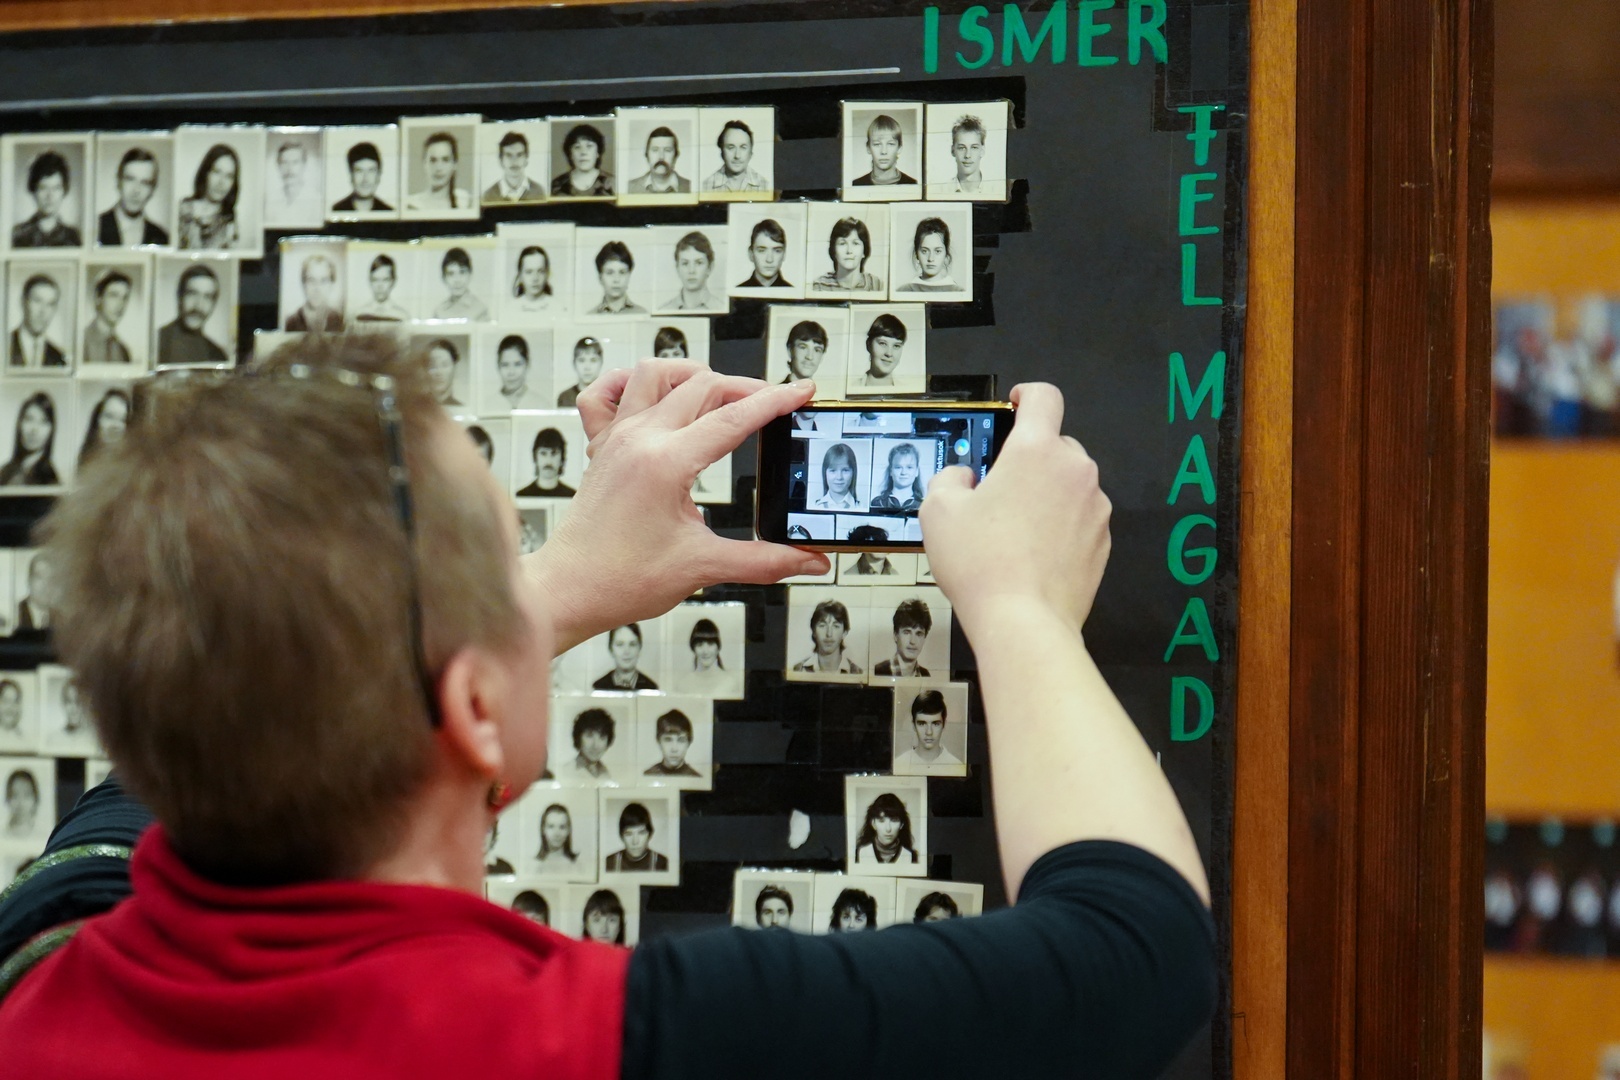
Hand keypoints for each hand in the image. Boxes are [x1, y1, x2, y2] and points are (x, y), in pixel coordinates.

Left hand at [528, 361, 830, 647]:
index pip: (734, 418)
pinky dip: (627, 383)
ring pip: (655, 374)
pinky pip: (604, 393)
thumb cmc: (620, 580)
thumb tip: (809, 560)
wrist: (568, 592)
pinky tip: (650, 395)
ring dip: (692, 375)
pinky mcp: (600, 448)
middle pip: (702, 386)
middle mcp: (638, 440)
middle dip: (746, 389)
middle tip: (774, 405)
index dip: (776, 402)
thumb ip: (765, 561)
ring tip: (720, 394)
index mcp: (665, 464)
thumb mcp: (704, 567)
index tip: (802, 392)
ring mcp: (615, 439)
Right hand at [919, 383, 1110, 637]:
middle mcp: (1075, 472)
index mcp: (1036, 451)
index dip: (1027, 395)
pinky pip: (1078, 519)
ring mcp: (1095, 508)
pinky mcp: (1102, 541)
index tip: (1016, 404)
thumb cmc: (983, 565)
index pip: (1044, 398)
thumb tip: (964, 478)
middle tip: (997, 490)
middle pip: (1054, 446)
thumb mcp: (938, 510)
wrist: (1024, 622)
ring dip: (1044, 495)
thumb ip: (949, 478)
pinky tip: (1030, 553)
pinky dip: (1058, 526)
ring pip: (1068, 485)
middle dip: (1028, 460)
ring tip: (1011, 531)